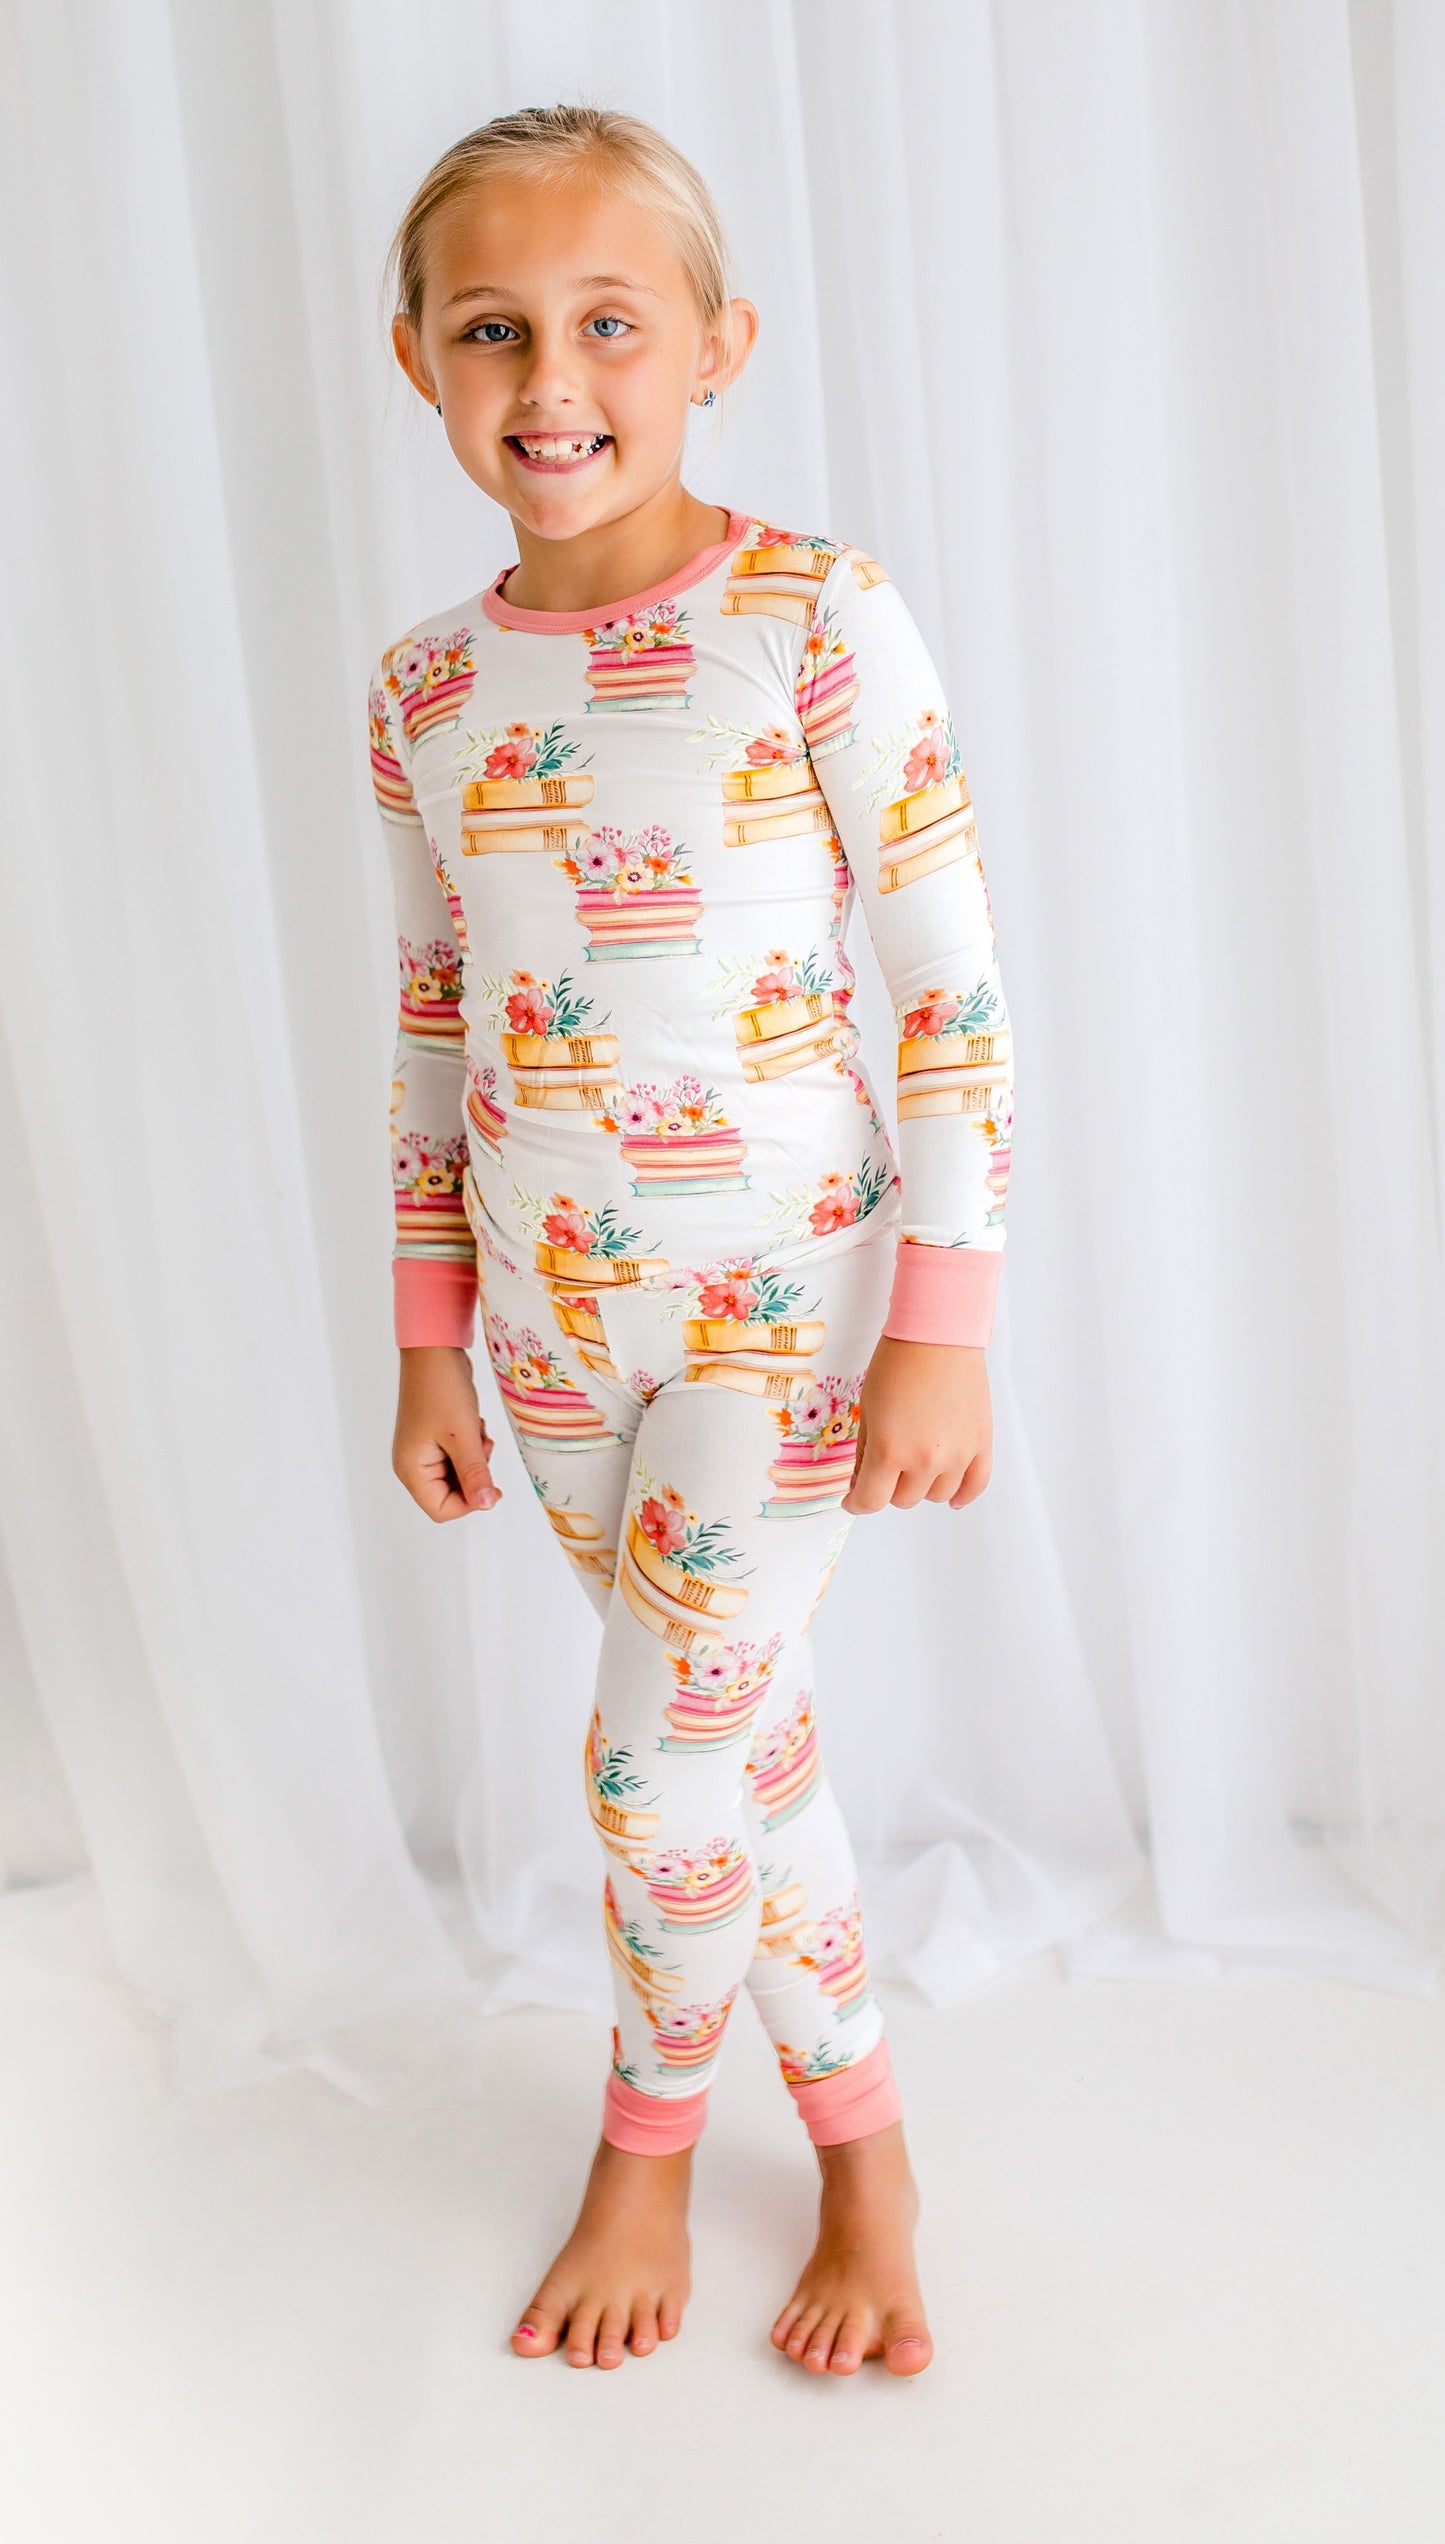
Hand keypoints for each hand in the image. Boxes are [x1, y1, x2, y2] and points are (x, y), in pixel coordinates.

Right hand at [392, 1344, 502, 1521]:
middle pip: (451, 1494)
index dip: (469, 1503)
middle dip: (474, 1476)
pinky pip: (460, 1456)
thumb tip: (486, 1505)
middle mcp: (413, 1465)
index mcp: (411, 1469)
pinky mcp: (435, 1438)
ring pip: (459, 1475)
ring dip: (476, 1459)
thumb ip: (475, 1474)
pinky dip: (473, 1446)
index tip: (490, 1483)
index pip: (441, 1509)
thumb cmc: (442, 1388)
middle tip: (482, 1447)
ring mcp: (424, 1451)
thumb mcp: (463, 1435)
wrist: (435, 1350)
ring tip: (478, 1433)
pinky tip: (474, 1425)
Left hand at [841, 1336, 991, 1514]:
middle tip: (884, 1470)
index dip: (858, 1503)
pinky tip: (953, 1498)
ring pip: (937, 1495)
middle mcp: (926, 1460)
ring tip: (915, 1469)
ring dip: (922, 1488)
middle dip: (888, 1489)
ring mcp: (958, 1454)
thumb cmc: (897, 1364)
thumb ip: (866, 1452)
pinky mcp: (980, 1443)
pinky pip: (976, 1484)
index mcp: (891, 1451)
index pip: (872, 1501)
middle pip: (904, 1500)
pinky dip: (964, 1495)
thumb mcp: (869, 1410)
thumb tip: (863, 1482)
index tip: (853, 1500)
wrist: (937, 1335)